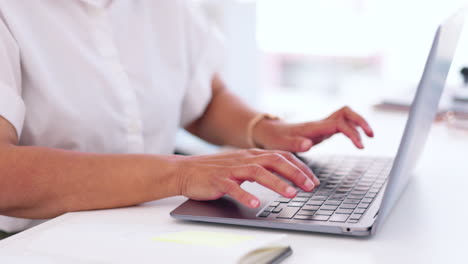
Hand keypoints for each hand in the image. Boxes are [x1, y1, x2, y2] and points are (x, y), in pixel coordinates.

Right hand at [174, 149, 319, 207]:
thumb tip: (285, 177)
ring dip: (277, 183)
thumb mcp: (242, 165)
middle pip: (274, 161)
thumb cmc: (216, 170)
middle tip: (310, 186)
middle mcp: (244, 158)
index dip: (300, 167)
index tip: (313, 180)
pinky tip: (255, 203)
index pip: (281, 156)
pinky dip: (245, 194)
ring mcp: (231, 169)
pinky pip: (233, 187)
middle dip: (295, 173)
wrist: (186, 170)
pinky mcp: (218, 180)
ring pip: (258, 172)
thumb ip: (261, 168)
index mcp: (252, 154)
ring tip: (291, 194)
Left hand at [253, 106, 373, 151]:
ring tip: (369, 137)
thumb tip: (309, 144)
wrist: (269, 132)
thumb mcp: (281, 144)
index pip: (339, 123)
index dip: (352, 132)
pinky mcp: (323, 130)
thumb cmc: (275, 138)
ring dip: (358, 124)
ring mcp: (322, 125)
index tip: (360, 145)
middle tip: (371, 135)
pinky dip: (352, 129)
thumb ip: (295, 144)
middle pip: (346, 112)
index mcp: (313, 127)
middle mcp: (320, 123)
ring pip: (346, 116)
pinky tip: (357, 140)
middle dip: (360, 121)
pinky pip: (342, 124)